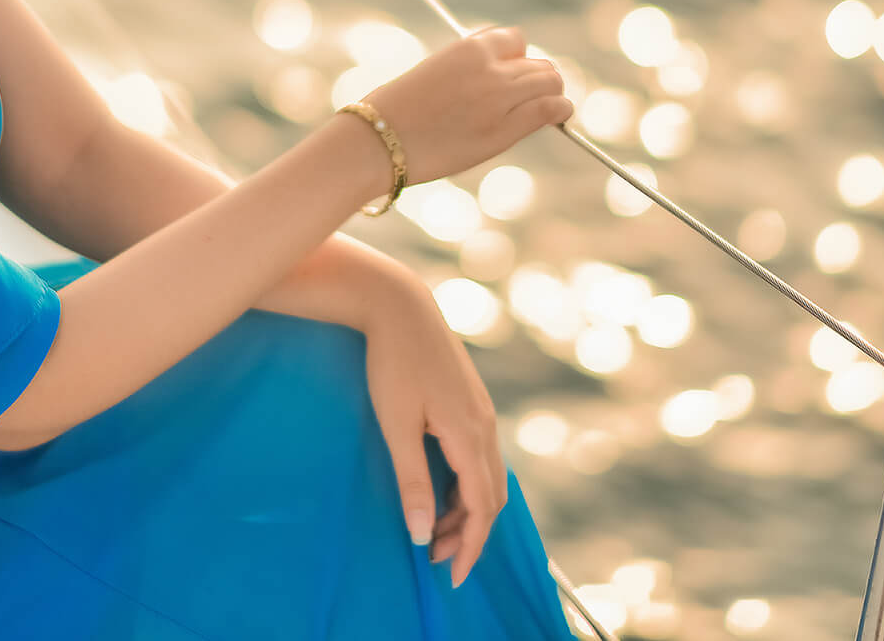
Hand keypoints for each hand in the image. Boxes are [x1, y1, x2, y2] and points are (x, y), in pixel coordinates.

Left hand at [359, 277, 508, 589]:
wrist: (400, 305)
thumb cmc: (392, 363)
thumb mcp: (396, 426)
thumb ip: (411, 481)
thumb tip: (423, 533)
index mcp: (470, 434)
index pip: (482, 507)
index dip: (470, 546)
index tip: (451, 576)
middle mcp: (485, 426)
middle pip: (491, 496)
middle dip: (470, 533)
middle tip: (437, 559)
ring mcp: (482, 412)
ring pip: (488, 477)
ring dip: (468, 509)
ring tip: (435, 531)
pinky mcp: (472, 403)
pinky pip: (480, 457)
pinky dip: (467, 484)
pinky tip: (442, 491)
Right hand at [365, 24, 571, 186]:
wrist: (377, 141)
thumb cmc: (393, 111)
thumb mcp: (432, 73)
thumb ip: (467, 70)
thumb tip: (491, 76)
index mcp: (468, 49)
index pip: (515, 40)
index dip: (517, 58)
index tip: (512, 74)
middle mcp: (489, 69)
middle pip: (537, 63)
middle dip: (536, 78)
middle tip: (528, 98)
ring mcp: (499, 99)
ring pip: (550, 83)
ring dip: (552, 94)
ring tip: (550, 109)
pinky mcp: (503, 131)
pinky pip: (550, 110)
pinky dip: (560, 111)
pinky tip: (559, 118)